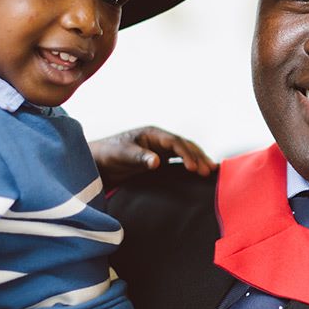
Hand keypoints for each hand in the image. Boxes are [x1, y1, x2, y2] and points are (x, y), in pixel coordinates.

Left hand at [89, 126, 214, 188]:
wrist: (98, 162)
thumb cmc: (108, 154)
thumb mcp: (121, 155)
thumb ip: (139, 157)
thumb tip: (157, 161)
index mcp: (152, 134)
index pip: (174, 142)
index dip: (186, 154)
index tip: (193, 168)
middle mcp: (159, 140)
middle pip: (184, 146)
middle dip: (198, 157)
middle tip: (209, 171)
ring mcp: (160, 149)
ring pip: (185, 152)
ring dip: (198, 160)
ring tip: (211, 171)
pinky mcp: (159, 160)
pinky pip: (179, 161)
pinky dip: (190, 166)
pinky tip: (199, 173)